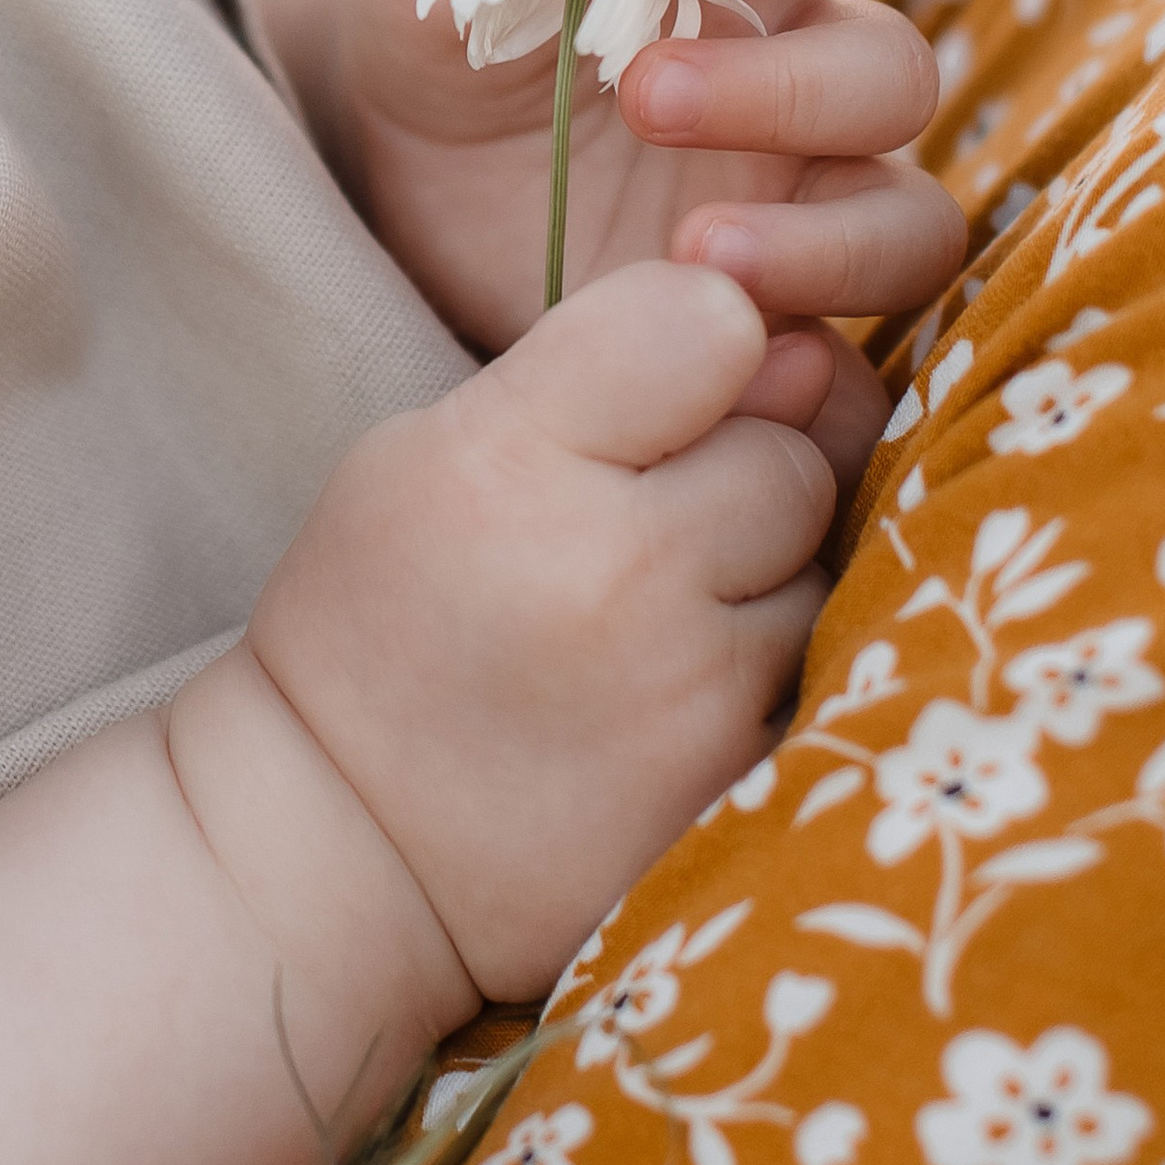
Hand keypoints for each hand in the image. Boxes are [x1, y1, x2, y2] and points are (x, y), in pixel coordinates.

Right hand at [249, 262, 836, 1002]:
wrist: (344, 842)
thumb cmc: (384, 618)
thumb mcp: (430, 449)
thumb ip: (598, 373)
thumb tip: (800, 346)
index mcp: (513, 460)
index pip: (709, 322)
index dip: (698, 343)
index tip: (653, 389)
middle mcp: (615, 571)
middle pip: (789, 454)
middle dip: (738, 472)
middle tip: (637, 528)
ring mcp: (687, 692)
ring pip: (820, 569)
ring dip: (761, 580)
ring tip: (647, 622)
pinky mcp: (732, 786)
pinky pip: (816, 679)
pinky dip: (763, 677)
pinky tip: (670, 698)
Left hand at [342, 0, 963, 369]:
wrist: (412, 154)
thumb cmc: (451, 8)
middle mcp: (803, 68)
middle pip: (887, 70)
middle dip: (782, 86)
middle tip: (646, 98)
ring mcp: (803, 200)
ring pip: (906, 221)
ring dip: (827, 241)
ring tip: (696, 254)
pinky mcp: (771, 315)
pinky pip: (856, 361)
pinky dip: (813, 375)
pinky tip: (718, 375)